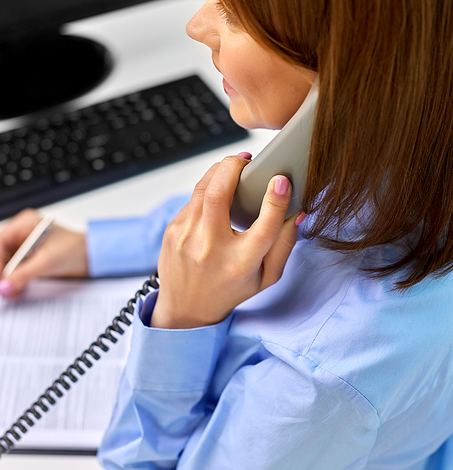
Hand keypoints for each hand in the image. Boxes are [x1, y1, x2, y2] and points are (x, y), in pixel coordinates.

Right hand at [0, 208, 88, 296]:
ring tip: (10, 292)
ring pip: (7, 263)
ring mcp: (27, 245)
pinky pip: (17, 269)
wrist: (93, 258)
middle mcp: (24, 233)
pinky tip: (18, 289)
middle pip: (0, 253)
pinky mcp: (32, 258)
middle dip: (0, 272)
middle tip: (0, 289)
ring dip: (8, 279)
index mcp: (26, 224)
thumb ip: (23, 275)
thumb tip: (4, 287)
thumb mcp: (46, 262)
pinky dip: (16, 280)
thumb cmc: (76, 249)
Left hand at [151, 155, 300, 328]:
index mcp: (241, 264)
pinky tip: (218, 194)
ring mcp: (187, 238)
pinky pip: (193, 200)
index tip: (281, 180)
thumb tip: (297, 211)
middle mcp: (211, 249)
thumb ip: (285, 245)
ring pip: (203, 189)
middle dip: (234, 167)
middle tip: (247, 160)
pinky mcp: (173, 230)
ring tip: (234, 167)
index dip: (276, 199)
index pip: (264, 226)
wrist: (185, 309)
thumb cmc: (230, 290)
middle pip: (220, 194)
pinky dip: (208, 190)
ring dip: (219, 171)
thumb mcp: (266, 277)